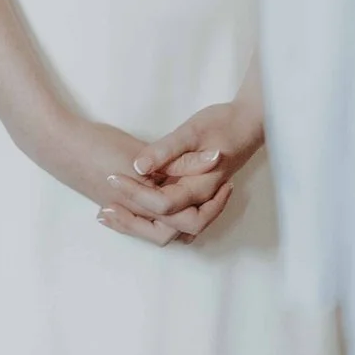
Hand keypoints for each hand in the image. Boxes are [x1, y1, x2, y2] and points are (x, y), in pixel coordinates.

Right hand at [24, 115, 203, 244]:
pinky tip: (160, 199)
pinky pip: (140, 219)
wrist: (57, 143)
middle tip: (216, 195)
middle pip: (175, 232)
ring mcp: (121, 209)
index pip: (188, 220)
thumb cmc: (97, 146)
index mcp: (144, 204)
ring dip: (177, 218)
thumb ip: (177, 162)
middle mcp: (134, 213)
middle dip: (198, 216)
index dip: (211, 206)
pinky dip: (155, 214)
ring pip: (156, 227)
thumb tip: (213, 161)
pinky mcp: (111, 200)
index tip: (224, 185)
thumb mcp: (141, 153)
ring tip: (195, 199)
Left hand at [116, 97, 264, 242]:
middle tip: (105, 209)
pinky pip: (174, 219)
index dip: (135, 193)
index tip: (112, 177)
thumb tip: (139, 167)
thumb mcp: (192, 131)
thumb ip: (166, 150)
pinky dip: (150, 219)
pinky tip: (128, 207)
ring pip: (171, 230)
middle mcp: (201, 200)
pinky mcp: (195, 195)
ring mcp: (199, 201)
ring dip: (139, 226)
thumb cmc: (224, 124)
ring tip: (109, 213)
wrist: (250, 124)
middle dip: (134, 223)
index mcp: (200, 187)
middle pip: (167, 230)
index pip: (163, 204)